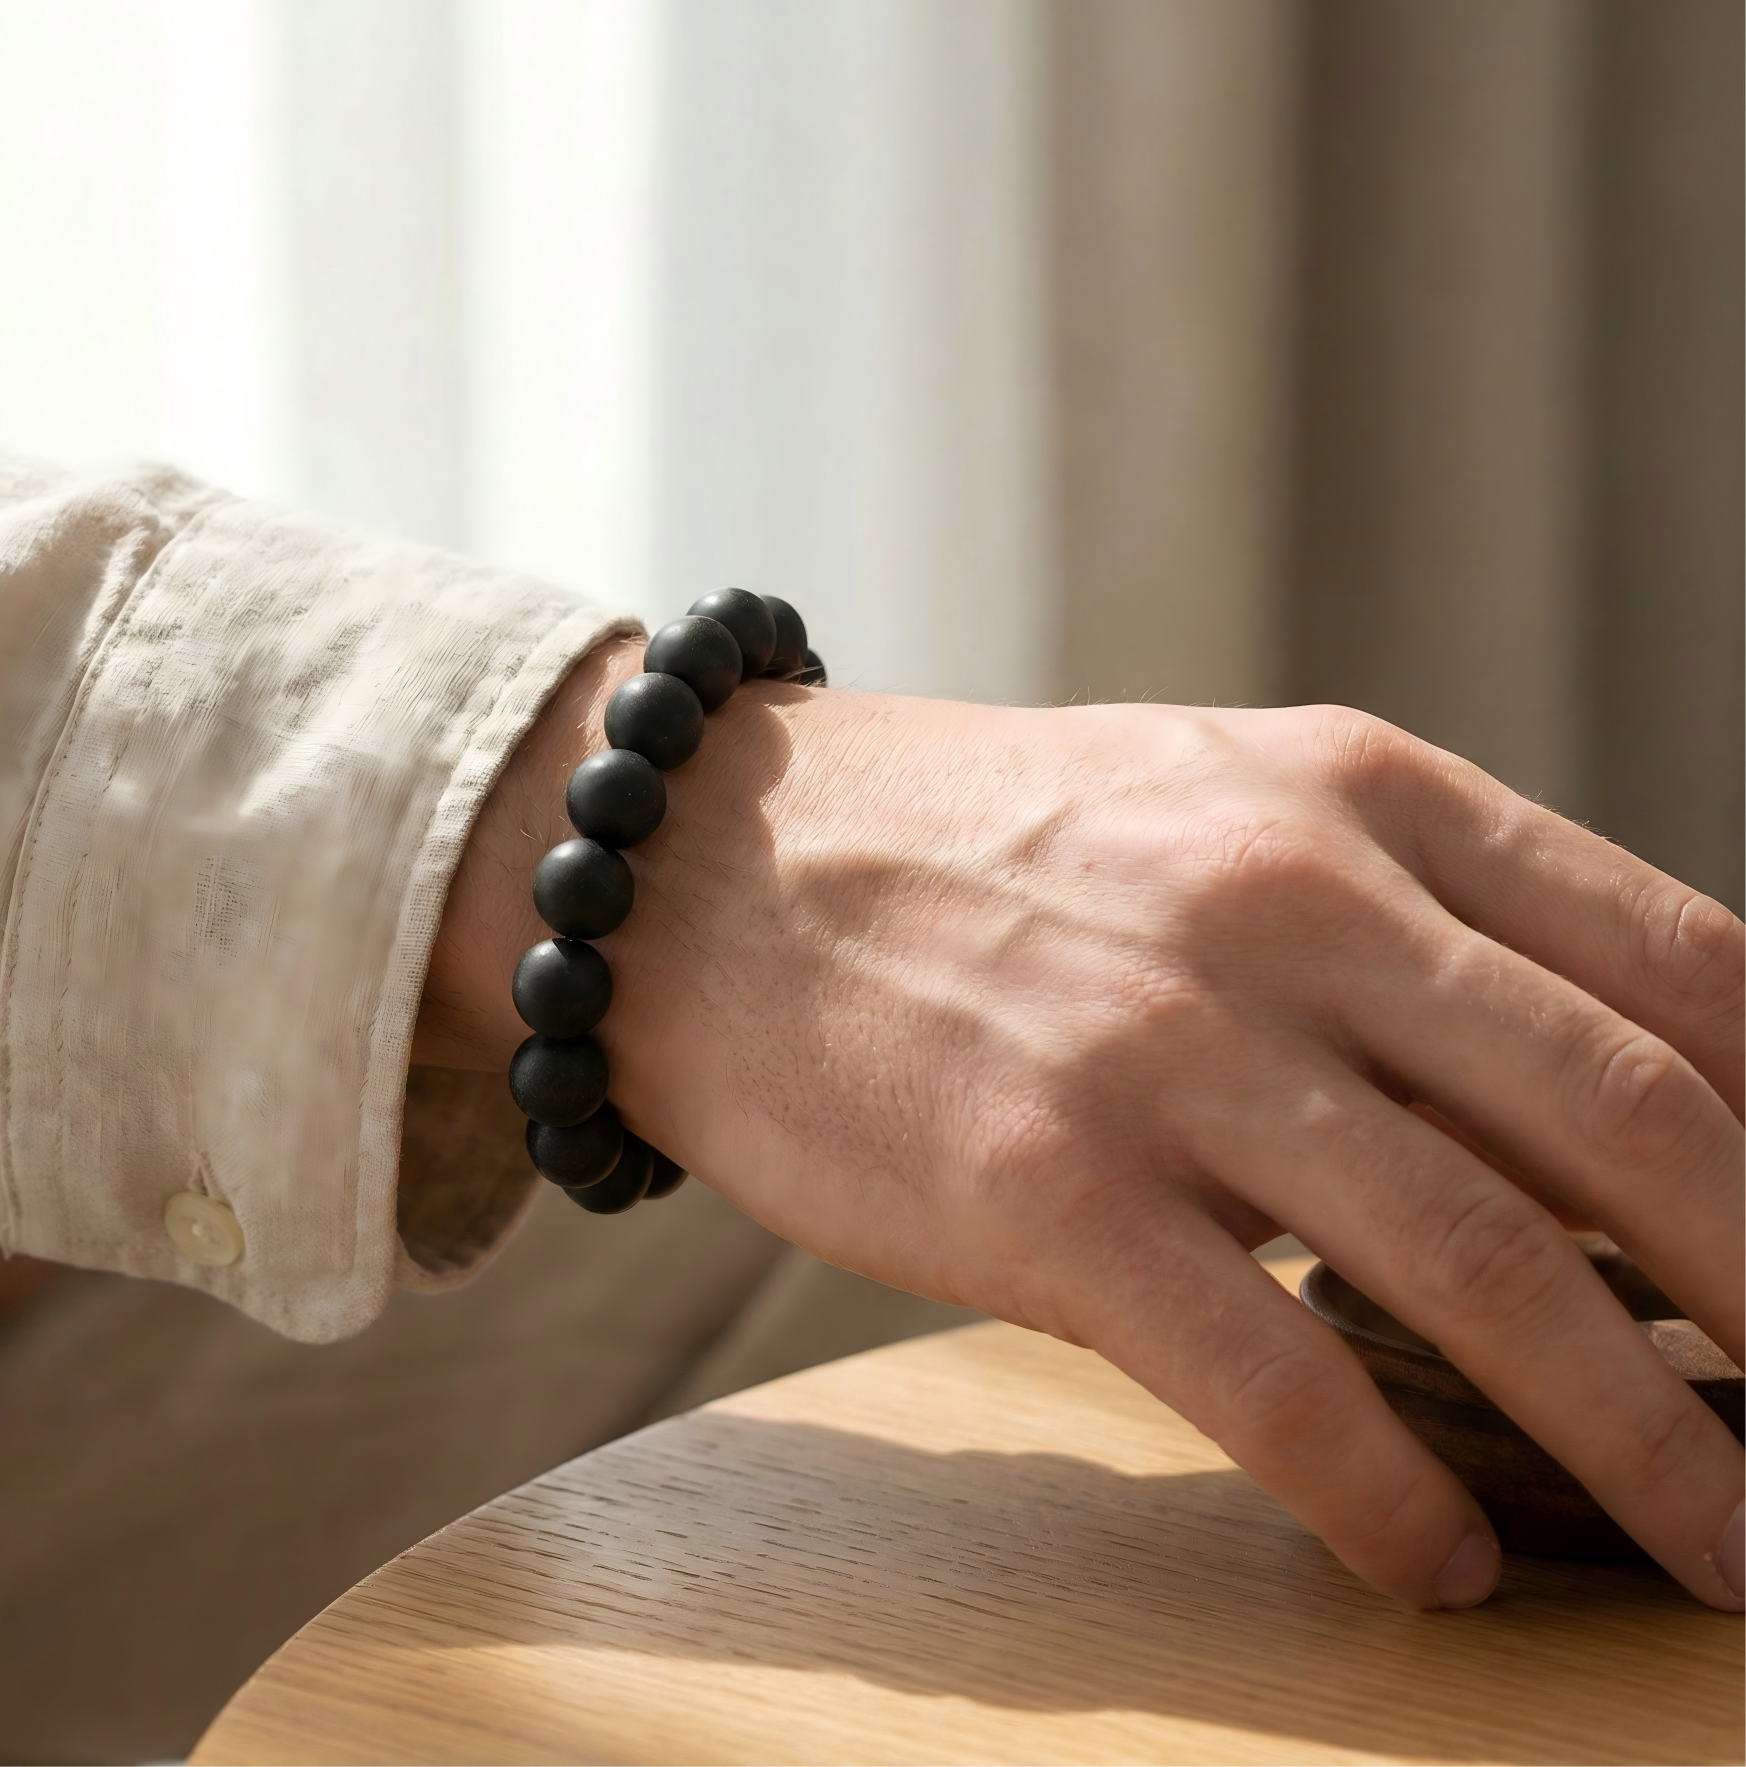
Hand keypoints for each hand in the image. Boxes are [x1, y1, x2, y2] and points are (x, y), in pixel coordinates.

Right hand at [419, 642, 1745, 1610]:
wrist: (711, 867)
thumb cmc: (983, 850)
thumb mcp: (1219, 801)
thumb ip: (1408, 916)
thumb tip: (1614, 1105)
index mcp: (1356, 792)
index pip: (1684, 960)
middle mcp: (1284, 898)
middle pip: (1630, 1122)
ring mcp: (1163, 1041)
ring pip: (1489, 1267)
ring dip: (1646, 1442)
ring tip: (1721, 1552)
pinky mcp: (1042, 1183)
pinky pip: (1281, 1379)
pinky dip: (1393, 1498)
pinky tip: (1433, 1562)